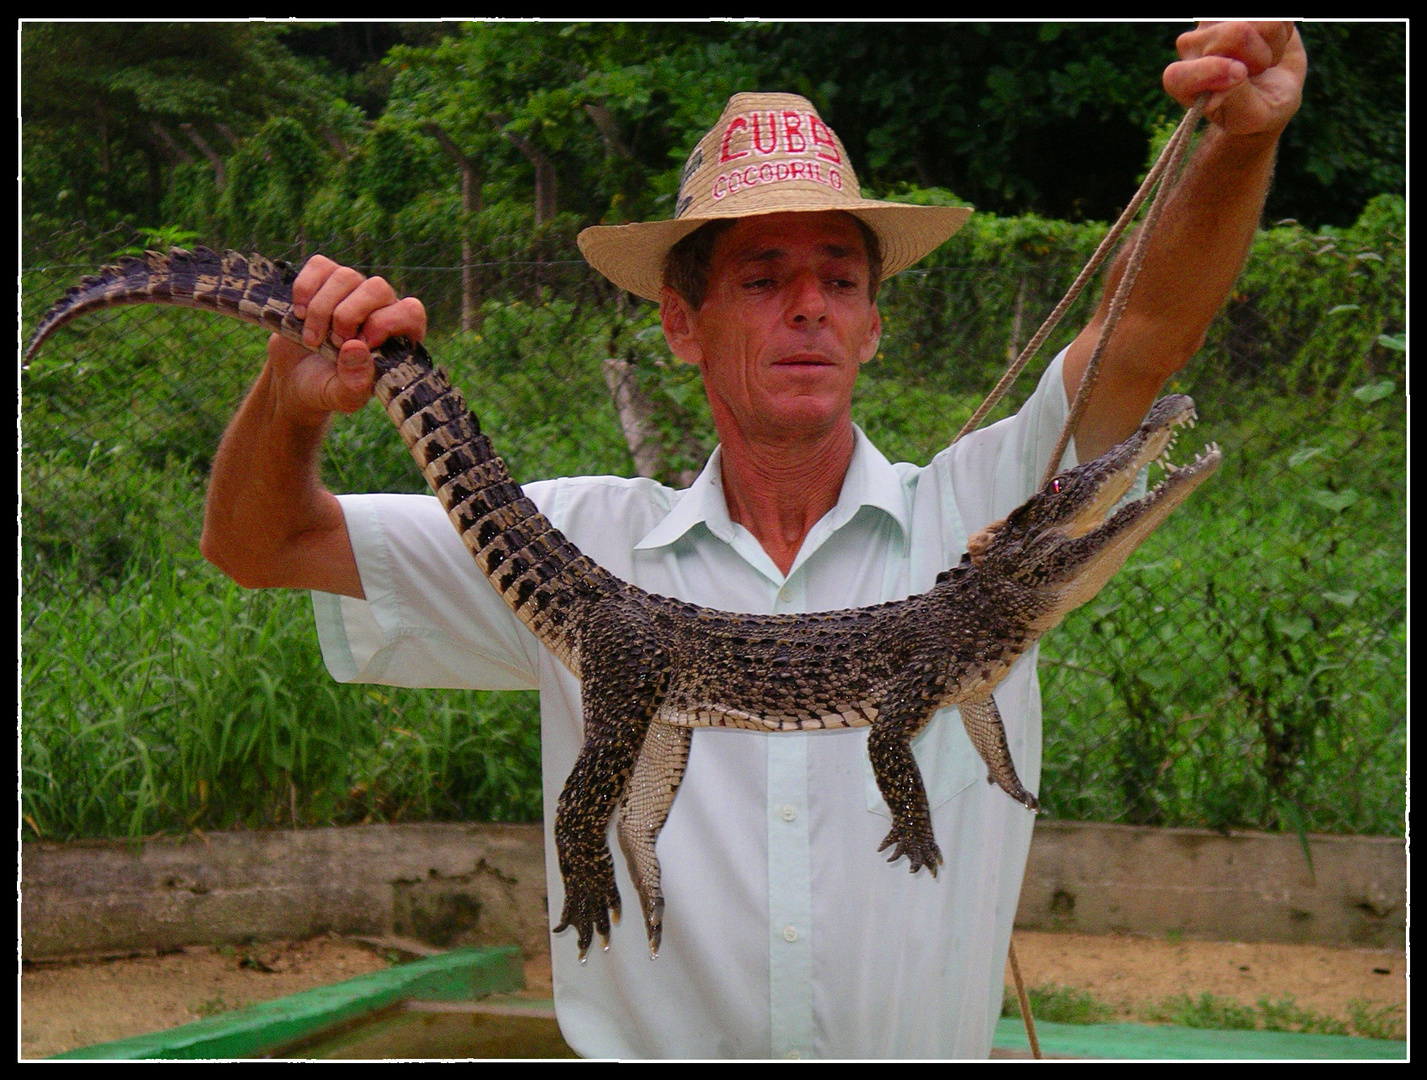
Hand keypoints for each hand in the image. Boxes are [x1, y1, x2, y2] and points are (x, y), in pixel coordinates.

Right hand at [267, 255, 426, 423]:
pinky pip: (320, 266)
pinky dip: (304, 289)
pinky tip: (299, 314)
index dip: (384, 324)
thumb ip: (354, 384)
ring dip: (321, 309)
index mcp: (399, 337)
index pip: (411, 312)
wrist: (292, 377)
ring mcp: (353, 290)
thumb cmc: (326, 388)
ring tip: (311, 338)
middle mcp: (381, 308)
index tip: (358, 345)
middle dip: (348, 315)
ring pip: (346, 276)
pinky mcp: (324, 280)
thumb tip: (357, 348)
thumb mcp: (341, 397)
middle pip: (378, 287)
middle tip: (333, 343)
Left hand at [1163, 21, 1305, 138]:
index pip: (1178, 74)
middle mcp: (1192, 46)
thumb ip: (1237, 99)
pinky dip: (1285, 29)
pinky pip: (1278, 12)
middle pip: (1238, 33)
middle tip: (1255, 73)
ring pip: (1262, 19)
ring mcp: (1214, 21)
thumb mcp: (1252, 117)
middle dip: (1260, 57)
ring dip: (1274, 42)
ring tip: (1262, 59)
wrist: (1277, 88)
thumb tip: (1235, 73)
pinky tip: (1269, 41)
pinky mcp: (1240, 9)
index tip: (1241, 76)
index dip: (1214, 71)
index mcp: (1183, 82)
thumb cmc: (1258, 107)